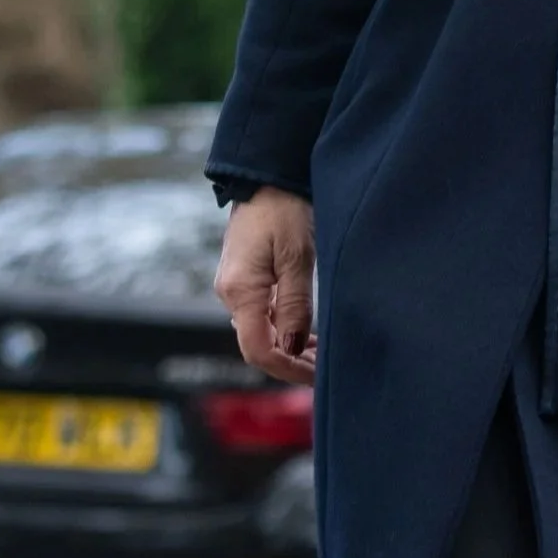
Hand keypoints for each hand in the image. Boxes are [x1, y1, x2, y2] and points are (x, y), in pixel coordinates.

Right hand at [215, 189, 318, 380]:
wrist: (265, 179)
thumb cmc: (284, 211)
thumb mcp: (296, 258)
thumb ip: (294, 305)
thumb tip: (291, 347)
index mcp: (241, 292)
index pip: (258, 351)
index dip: (288, 370)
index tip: (317, 378)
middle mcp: (232, 294)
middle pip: (258, 346)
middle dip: (292, 364)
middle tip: (326, 371)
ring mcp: (236, 288)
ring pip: (261, 333)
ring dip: (290, 349)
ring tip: (322, 355)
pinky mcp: (244, 280)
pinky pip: (262, 316)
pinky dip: (285, 331)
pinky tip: (307, 335)